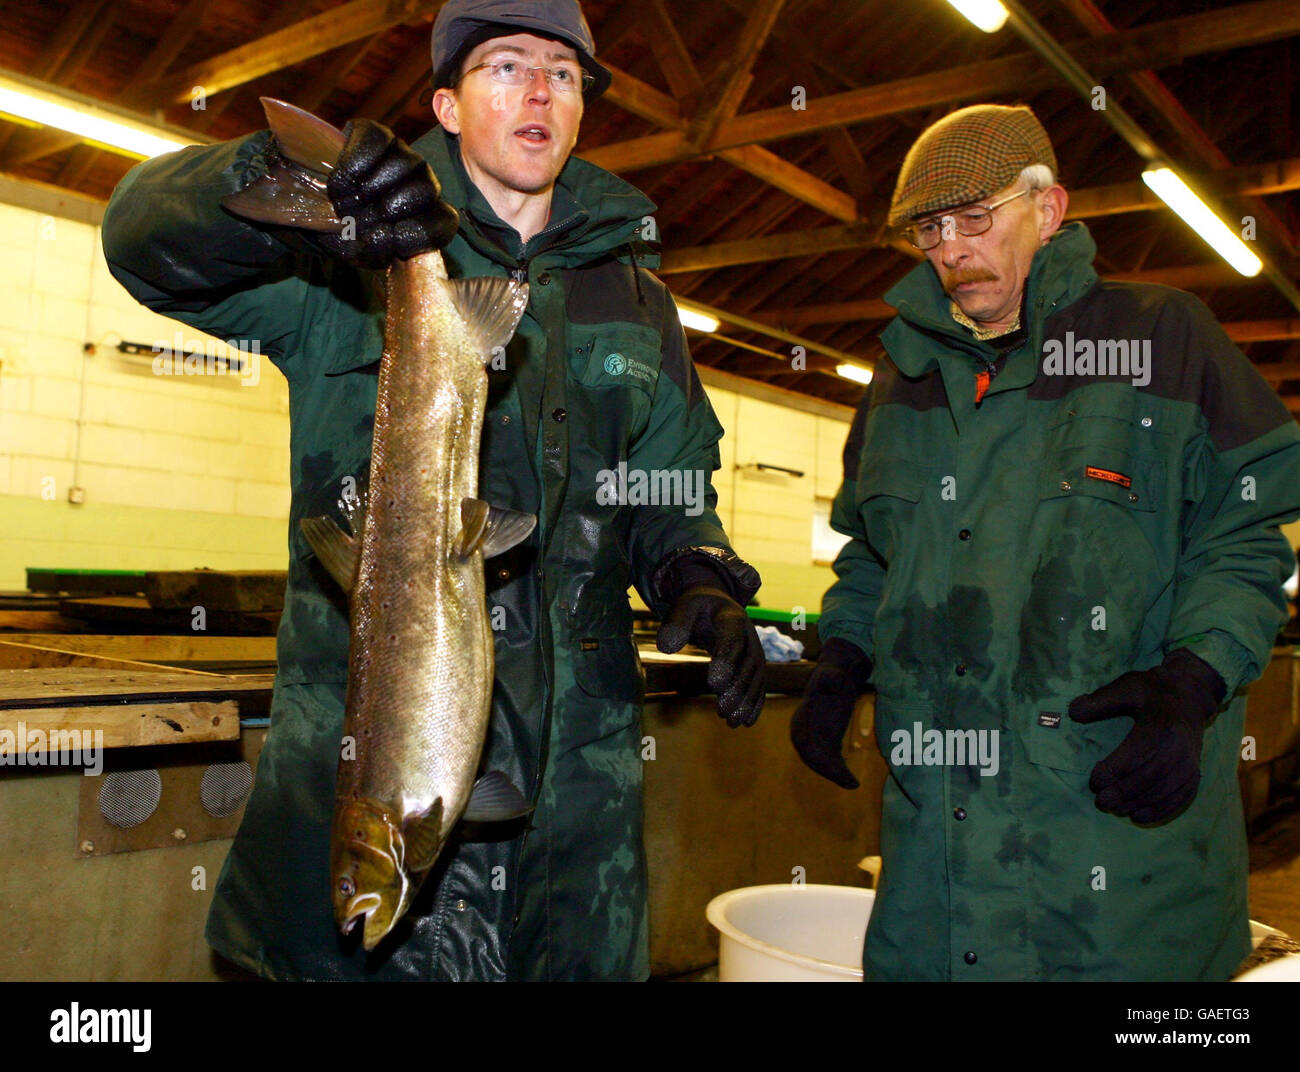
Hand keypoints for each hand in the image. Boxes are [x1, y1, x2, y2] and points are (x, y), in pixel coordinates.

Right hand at [306, 119, 458, 268]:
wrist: (315, 202)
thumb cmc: (345, 230)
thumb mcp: (358, 252)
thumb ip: (376, 251)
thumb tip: (384, 236)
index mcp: (427, 217)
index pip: (444, 222)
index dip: (420, 232)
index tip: (392, 240)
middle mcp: (422, 184)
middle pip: (425, 190)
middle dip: (386, 210)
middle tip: (356, 221)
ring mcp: (404, 156)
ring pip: (401, 165)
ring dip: (366, 190)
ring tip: (342, 204)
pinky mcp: (377, 133)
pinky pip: (375, 141)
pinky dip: (354, 163)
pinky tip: (339, 182)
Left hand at [657, 586, 764, 726]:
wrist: (718, 604)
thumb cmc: (698, 607)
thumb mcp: (684, 606)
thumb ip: (675, 624)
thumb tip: (666, 647)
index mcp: (732, 618)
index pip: (731, 642)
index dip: (726, 662)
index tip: (714, 686)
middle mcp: (749, 636)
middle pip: (747, 665)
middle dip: (737, 690)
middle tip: (723, 712)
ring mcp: (755, 650)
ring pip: (756, 678)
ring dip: (746, 702)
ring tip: (732, 723)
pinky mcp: (755, 664)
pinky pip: (759, 684)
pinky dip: (754, 703)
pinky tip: (747, 722)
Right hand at [791, 637, 872, 788]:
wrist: (834, 677)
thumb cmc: (834, 676)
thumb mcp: (832, 676)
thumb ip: (831, 679)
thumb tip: (831, 680)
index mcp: (802, 720)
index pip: (807, 745)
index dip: (819, 758)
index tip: (836, 768)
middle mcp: (802, 732)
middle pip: (812, 758)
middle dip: (829, 771)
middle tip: (849, 781)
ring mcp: (811, 738)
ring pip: (819, 763)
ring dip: (834, 775)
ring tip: (852, 783)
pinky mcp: (823, 741)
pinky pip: (827, 762)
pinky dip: (838, 772)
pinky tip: (852, 779)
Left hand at [1067, 648, 1225, 822]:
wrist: (1190, 697)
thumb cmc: (1153, 692)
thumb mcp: (1126, 686)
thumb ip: (1100, 700)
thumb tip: (1073, 711)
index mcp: (1161, 725)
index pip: (1137, 753)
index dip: (1114, 770)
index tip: (1094, 779)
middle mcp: (1180, 746)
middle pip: (1151, 777)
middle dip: (1124, 792)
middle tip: (1101, 800)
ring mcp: (1190, 762)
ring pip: (1165, 790)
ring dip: (1139, 804)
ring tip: (1116, 809)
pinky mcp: (1195, 772)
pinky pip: (1181, 797)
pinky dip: (1161, 810)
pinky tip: (1140, 816)